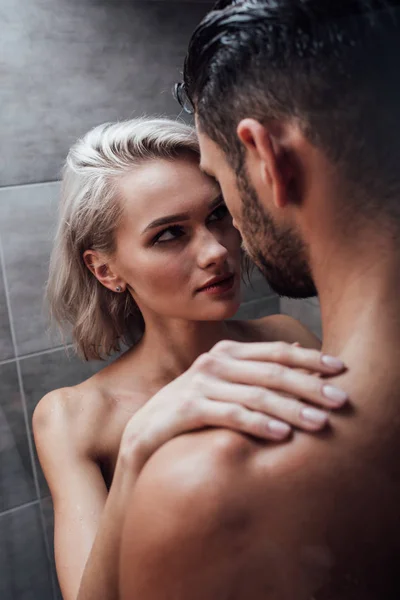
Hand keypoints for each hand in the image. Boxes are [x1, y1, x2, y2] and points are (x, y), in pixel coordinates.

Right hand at [119, 341, 346, 467]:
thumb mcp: (226, 385)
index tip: (342, 370)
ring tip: (320, 422)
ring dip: (292, 408)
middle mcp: (215, 362)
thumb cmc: (193, 410)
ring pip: (256, 394)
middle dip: (309, 385)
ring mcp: (200, 383)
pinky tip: (281, 434)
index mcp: (227, 353)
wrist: (145, 434)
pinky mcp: (188, 407)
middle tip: (341, 400)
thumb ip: (258, 368)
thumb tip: (300, 350)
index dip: (311, 360)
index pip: (276, 353)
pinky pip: (231, 414)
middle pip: (272, 371)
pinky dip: (258, 423)